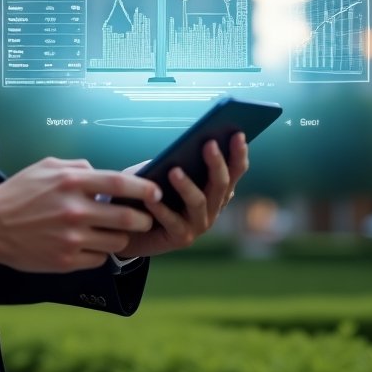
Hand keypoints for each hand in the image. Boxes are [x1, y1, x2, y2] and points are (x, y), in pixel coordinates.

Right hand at [0, 158, 161, 272]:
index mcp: (71, 183)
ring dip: (120, 236)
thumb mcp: (46, 166)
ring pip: (117, 241)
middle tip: (143, 218)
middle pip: (127, 218)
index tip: (156, 192)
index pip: (119, 184)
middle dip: (142, 219)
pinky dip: (100, 251)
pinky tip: (89, 243)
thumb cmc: (19, 193)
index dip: (143, 189)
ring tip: (111, 231)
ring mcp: (72, 239)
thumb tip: (102, 173)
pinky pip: (100, 258)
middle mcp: (74, 211)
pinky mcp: (67, 261)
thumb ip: (78, 167)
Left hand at [118, 132, 248, 259]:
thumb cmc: (149, 193)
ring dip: (187, 186)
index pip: (234, 171)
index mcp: (214, 189)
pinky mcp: (181, 238)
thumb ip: (174, 161)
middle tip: (209, 143)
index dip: (238, 153)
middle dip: (217, 163)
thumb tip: (183, 147)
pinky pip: (172, 221)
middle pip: (221, 184)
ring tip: (174, 171)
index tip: (238, 134)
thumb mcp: (161, 172)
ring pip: (199, 202)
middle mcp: (213, 208)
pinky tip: (151, 197)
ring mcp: (199, 224)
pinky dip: (161, 208)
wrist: (134, 229)